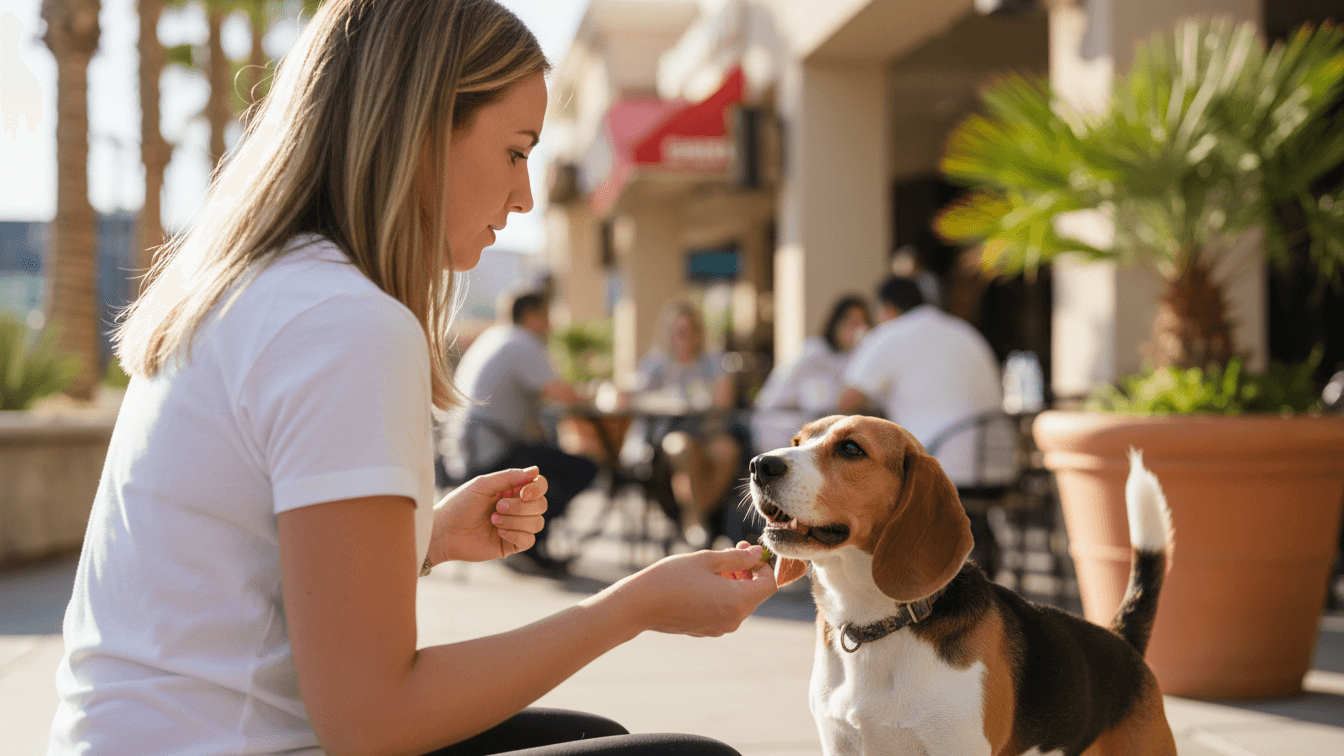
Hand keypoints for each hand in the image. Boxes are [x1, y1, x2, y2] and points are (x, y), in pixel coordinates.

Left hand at [428, 467, 548, 565]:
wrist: (444, 532)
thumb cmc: (459, 505)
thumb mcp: (483, 485)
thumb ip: (510, 477)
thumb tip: (535, 470)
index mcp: (512, 491)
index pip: (539, 486)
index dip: (537, 489)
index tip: (523, 492)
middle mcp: (517, 508)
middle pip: (541, 505)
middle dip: (521, 507)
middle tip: (498, 507)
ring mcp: (516, 527)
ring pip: (537, 523)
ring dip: (516, 520)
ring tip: (493, 520)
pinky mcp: (512, 544)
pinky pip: (529, 540)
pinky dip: (516, 534)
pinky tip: (498, 532)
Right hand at [608, 545, 777, 636]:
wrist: (639, 605)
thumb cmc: (672, 578)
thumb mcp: (707, 560)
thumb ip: (738, 557)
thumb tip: (758, 554)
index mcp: (737, 601)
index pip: (770, 584)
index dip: (765, 565)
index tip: (750, 551)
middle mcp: (733, 620)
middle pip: (756, 593)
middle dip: (749, 571)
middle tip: (734, 548)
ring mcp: (720, 628)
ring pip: (740, 602)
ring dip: (736, 581)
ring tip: (716, 564)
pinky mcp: (708, 630)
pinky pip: (725, 610)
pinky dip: (723, 594)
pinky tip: (704, 581)